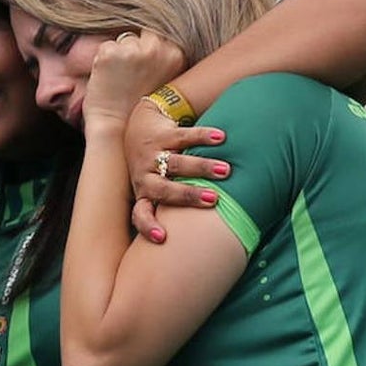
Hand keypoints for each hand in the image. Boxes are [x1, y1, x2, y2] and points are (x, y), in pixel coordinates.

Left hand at [83, 30, 186, 128]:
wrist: (117, 128)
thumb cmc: (139, 106)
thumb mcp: (165, 78)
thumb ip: (163, 57)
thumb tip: (153, 36)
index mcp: (175, 54)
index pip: (159, 34)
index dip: (147, 49)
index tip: (142, 66)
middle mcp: (157, 49)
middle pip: (141, 33)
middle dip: (134, 48)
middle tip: (130, 75)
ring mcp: (133, 50)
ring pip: (123, 39)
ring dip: (118, 54)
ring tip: (120, 79)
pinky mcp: (110, 53)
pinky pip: (105, 47)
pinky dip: (103, 60)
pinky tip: (108, 78)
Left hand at [124, 99, 229, 241]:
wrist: (140, 128)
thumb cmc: (157, 168)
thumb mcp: (159, 188)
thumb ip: (175, 208)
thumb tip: (210, 236)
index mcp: (144, 193)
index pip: (140, 214)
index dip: (148, 225)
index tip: (162, 237)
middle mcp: (145, 175)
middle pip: (164, 189)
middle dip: (188, 195)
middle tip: (214, 199)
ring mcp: (153, 155)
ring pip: (177, 162)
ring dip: (202, 167)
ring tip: (225, 171)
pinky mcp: (163, 134)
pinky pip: (184, 136)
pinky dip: (203, 137)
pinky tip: (221, 138)